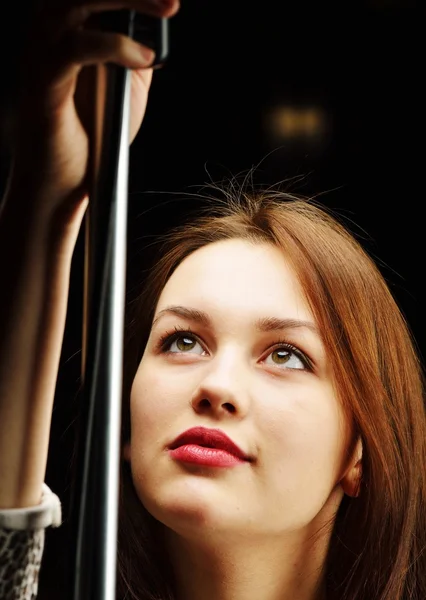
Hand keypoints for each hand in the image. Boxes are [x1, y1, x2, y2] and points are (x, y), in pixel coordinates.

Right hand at [9, 0, 178, 224]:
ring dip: (126, 0)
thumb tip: (157, 27)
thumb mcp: (127, 85)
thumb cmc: (95, 134)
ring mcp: (42, 56)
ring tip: (166, 11)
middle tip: (172, 0)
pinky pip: (73, 48)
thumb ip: (137, 51)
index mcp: (68, 29)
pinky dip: (114, 46)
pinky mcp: (45, 84)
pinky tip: (144, 58)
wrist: (70, 179)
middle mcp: (50, 34)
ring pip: (73, 4)